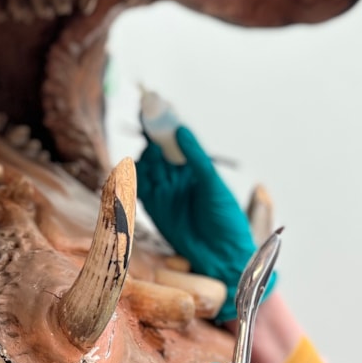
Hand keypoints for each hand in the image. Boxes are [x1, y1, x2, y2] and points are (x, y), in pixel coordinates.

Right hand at [136, 125, 272, 320]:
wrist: (223, 257)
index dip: (163, 122)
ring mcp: (165, 191)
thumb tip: (181, 130)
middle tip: (152, 133)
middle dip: (152, 139)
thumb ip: (196, 159)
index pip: (174, 138)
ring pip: (146, 166)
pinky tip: (136, 175)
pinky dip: (134, 179)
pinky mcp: (154, 207)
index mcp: (195, 166)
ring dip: (146, 160)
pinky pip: (139, 188)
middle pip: (157, 149)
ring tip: (154, 161)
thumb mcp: (214, 185)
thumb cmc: (227, 220)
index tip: (152, 105)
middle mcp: (178, 175)